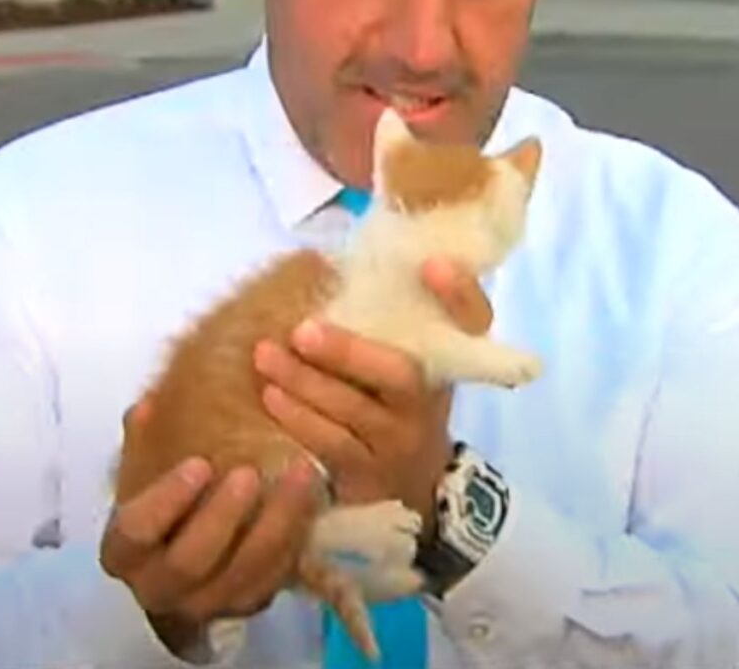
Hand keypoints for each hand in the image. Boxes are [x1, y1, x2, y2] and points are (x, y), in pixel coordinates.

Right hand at [99, 403, 320, 655]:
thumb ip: (144, 438)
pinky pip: (274, 580)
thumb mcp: (147, 464)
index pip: (137, 532)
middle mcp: (160, 587)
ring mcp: (207, 603)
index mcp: (126, 551)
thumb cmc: (167, 493)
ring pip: (242, 576)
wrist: (190, 540)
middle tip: (250, 474)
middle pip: (190, 562)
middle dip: (222, 517)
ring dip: (275, 525)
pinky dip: (295, 540)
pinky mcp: (248, 603)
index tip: (199, 464)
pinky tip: (311, 500)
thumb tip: (147, 406)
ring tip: (300, 475)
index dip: (166, 501)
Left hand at [253, 257, 491, 532]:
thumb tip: (323, 257)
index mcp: (449, 358)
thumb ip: (387, 314)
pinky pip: (332, 443)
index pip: (473, 319)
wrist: (414, 480)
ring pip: (355, 410)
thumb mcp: (409, 353)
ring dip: (305, 381)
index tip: (431, 264)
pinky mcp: (371, 474)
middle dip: (348, 351)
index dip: (458, 294)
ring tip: (265, 355)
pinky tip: (272, 394)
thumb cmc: (398, 395)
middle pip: (402, 374)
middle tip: (302, 329)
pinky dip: (299, 418)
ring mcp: (403, 441)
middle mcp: (432, 400)